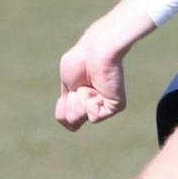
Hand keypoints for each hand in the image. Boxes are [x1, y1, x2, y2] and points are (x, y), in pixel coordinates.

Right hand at [53, 0, 155, 131]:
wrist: (95, 52)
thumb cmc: (80, 61)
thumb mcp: (66, 83)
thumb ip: (67, 105)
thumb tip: (73, 126)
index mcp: (81, 101)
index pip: (65, 118)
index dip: (62, 107)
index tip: (70, 89)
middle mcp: (93, 106)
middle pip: (71, 120)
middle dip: (70, 103)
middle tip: (80, 85)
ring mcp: (103, 107)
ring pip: (79, 118)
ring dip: (78, 101)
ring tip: (88, 86)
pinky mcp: (114, 107)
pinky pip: (93, 116)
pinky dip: (89, 102)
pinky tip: (96, 89)